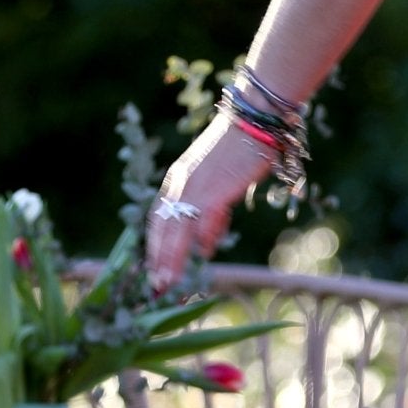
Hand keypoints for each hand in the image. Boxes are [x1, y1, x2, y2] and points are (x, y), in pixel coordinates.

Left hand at [144, 115, 274, 291]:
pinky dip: (201, 241)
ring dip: (171, 261)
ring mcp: (194, 187)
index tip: (153, 271)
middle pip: (161, 228)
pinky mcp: (213, 190)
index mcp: (177, 179)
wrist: (254, 119)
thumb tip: (205, 246)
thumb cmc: (242, 148)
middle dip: (158, 261)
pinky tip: (203, 257)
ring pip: (176, 231)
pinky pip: (202, 222)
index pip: (158, 220)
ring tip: (169, 285)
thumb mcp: (219, 182)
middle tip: (157, 288)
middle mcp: (179, 183)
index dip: (155, 248)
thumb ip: (211, 214)